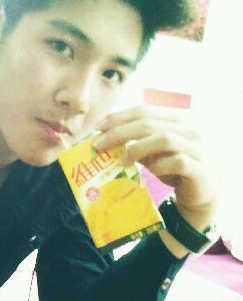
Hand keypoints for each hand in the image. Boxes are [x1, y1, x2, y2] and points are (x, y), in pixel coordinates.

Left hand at [94, 105, 220, 221]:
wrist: (203, 189)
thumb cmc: (173, 167)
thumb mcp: (153, 151)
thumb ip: (136, 142)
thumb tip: (104, 140)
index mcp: (176, 118)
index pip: (143, 110)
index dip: (118, 117)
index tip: (98, 127)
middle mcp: (189, 128)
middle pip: (148, 123)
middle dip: (119, 132)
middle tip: (99, 145)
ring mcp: (197, 146)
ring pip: (163, 139)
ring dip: (136, 149)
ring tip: (121, 162)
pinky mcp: (200, 167)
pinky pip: (177, 162)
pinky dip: (159, 166)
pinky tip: (151, 172)